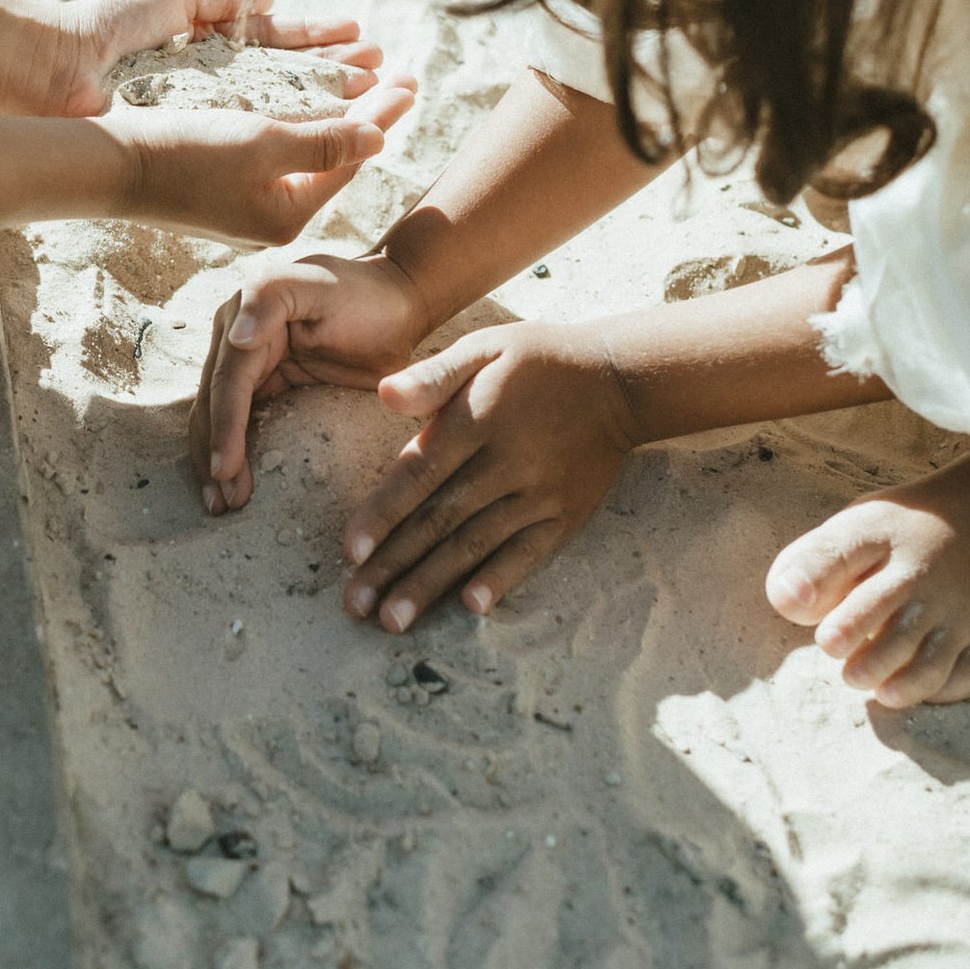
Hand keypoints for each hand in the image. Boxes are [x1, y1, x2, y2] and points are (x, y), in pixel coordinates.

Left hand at [41, 0, 380, 116]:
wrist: (63, 65)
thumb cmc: (111, 25)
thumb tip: (273, 4)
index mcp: (214, 51)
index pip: (281, 47)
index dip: (323, 42)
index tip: (364, 35)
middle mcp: (220, 90)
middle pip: (295, 81)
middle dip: (344, 73)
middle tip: (390, 70)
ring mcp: (214, 120)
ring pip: (288, 109)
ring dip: (336, 98)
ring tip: (380, 87)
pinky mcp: (205, 146)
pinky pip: (263, 135)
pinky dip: (303, 126)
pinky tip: (339, 120)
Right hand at [101, 79, 415, 246]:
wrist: (110, 165)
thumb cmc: (186, 152)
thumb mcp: (263, 143)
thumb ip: (325, 141)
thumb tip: (380, 136)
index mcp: (287, 216)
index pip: (348, 159)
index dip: (381, 115)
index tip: (411, 80)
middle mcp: (270, 216)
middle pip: (332, 157)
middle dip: (367, 114)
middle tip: (405, 78)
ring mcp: (245, 204)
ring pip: (304, 152)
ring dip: (337, 113)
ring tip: (370, 80)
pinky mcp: (221, 186)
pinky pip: (275, 152)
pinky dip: (300, 122)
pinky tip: (313, 103)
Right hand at [186, 253, 434, 515]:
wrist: (399, 302)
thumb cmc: (365, 293)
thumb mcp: (320, 285)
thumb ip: (271, 298)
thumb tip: (234, 338)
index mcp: (242, 313)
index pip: (229, 379)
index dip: (224, 426)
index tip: (223, 469)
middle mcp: (236, 338)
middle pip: (214, 403)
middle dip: (213, 453)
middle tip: (220, 502)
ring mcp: (249, 363)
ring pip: (219, 417)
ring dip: (215, 460)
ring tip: (220, 505)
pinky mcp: (268, 384)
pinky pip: (243, 422)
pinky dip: (234, 452)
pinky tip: (232, 484)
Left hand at [338, 322, 636, 631]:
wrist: (620, 380)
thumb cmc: (537, 361)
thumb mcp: (484, 347)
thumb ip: (433, 374)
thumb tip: (384, 392)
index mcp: (476, 421)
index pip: (419, 474)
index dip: (383, 514)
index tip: (350, 552)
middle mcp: (505, 464)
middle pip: (439, 521)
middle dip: (393, 566)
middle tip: (356, 606)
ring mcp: (537, 494)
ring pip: (474, 545)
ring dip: (431, 585)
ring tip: (394, 621)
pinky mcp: (564, 515)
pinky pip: (528, 554)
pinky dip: (500, 580)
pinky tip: (470, 607)